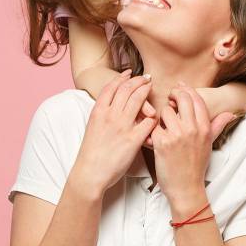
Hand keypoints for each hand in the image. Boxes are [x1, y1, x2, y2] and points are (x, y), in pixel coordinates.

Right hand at [72, 70, 156, 194]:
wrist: (90, 173)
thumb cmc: (91, 152)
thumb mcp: (92, 127)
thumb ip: (103, 114)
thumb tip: (112, 105)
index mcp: (98, 111)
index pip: (111, 86)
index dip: (122, 77)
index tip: (129, 73)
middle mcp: (110, 115)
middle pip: (127, 89)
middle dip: (138, 80)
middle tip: (146, 78)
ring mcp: (122, 126)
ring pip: (138, 100)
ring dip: (146, 91)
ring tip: (152, 88)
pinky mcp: (132, 140)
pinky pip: (148, 122)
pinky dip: (153, 116)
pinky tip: (156, 115)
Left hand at [150, 82, 235, 204]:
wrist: (186, 188)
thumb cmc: (196, 166)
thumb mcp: (209, 144)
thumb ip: (218, 126)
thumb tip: (230, 113)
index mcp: (204, 128)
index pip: (196, 99)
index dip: (187, 89)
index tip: (180, 87)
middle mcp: (192, 129)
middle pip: (182, 98)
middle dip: (174, 94)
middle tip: (170, 99)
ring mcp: (177, 135)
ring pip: (165, 110)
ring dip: (163, 115)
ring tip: (164, 124)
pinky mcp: (161, 143)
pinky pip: (154, 126)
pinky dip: (153, 129)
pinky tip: (155, 135)